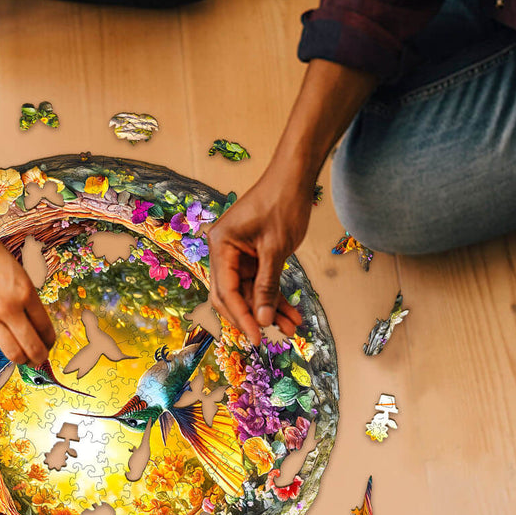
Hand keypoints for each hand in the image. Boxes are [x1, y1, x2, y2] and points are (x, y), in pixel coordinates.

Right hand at [0, 227, 55, 365]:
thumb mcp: (21, 276)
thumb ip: (28, 301)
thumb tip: (35, 327)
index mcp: (27, 293)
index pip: (45, 328)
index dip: (50, 341)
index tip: (49, 344)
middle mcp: (10, 308)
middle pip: (32, 346)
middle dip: (39, 357)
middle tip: (39, 358)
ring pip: (12, 352)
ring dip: (20, 358)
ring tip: (21, 357)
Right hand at [207, 166, 307, 345]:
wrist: (295, 176)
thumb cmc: (282, 203)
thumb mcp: (276, 249)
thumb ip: (267, 286)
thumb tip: (262, 320)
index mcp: (220, 245)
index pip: (226, 291)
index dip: (241, 317)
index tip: (258, 337)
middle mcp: (223, 250)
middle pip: (232, 295)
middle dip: (253, 316)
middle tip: (271, 337)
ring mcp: (237, 253)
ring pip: (249, 291)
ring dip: (268, 309)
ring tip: (292, 327)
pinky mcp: (252, 254)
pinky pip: (260, 281)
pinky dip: (274, 296)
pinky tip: (290, 312)